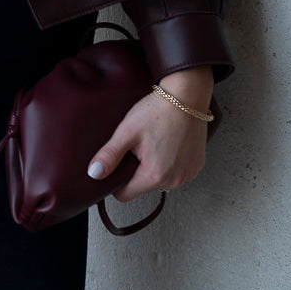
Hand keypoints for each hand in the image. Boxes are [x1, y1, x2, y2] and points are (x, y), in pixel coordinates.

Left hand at [87, 66, 212, 200]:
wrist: (186, 95)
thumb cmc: (157, 111)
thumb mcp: (127, 131)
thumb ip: (109, 155)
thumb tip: (93, 173)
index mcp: (154, 176)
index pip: (125, 194)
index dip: (116, 181)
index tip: (119, 162)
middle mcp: (174, 181)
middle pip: (143, 186)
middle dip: (137, 171)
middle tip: (138, 146)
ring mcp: (188, 175)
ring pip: (161, 180)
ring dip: (155, 168)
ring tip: (154, 142)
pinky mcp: (196, 166)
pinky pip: (176, 172)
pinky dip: (171, 163)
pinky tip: (169, 144)